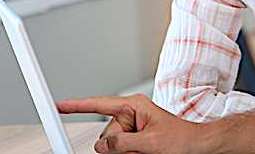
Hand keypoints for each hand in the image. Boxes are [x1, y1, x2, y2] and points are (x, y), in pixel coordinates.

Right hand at [57, 94, 202, 153]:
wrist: (197, 147)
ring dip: (126, 153)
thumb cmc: (181, 139)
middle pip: (105, 135)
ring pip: (112, 147)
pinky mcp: (135, 140)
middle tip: (140, 149)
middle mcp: (131, 115)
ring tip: (147, 150)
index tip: (58, 104)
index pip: (98, 104)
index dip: (76, 105)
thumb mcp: (151, 141)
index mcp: (133, 106)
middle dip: (117, 147)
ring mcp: (132, 128)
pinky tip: (142, 153)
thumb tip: (101, 145)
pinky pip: (120, 152)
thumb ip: (122, 143)